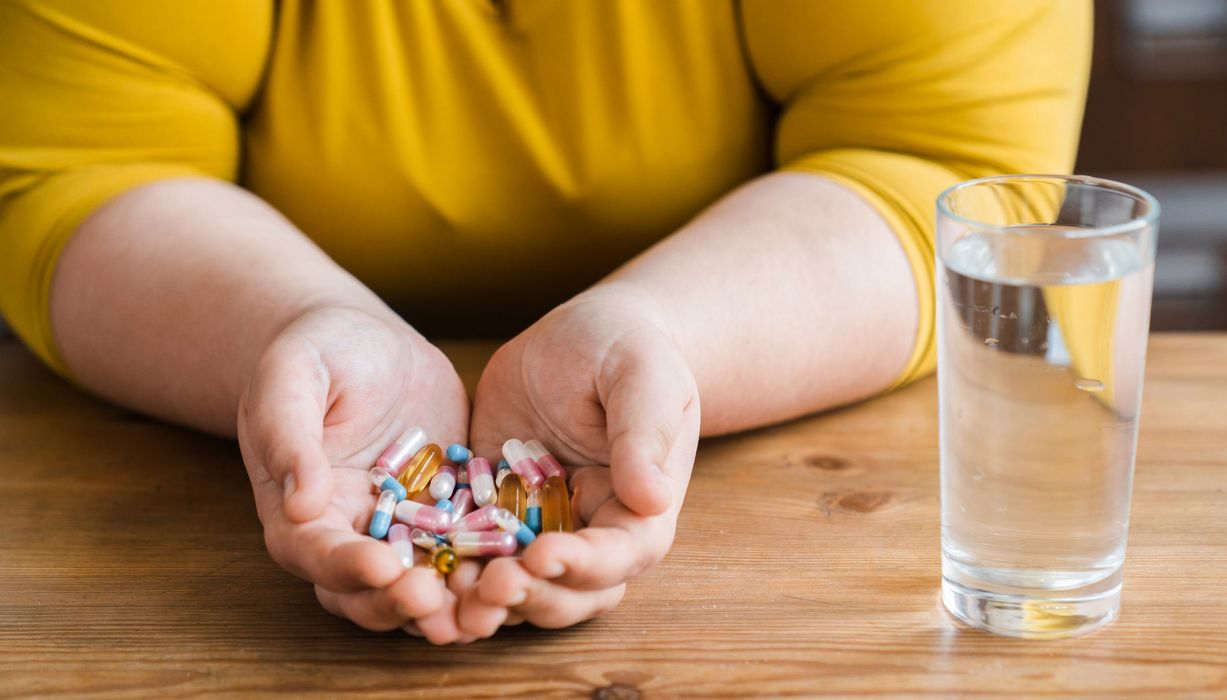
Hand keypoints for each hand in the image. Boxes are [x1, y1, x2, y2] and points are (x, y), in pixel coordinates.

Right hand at [236, 304, 472, 642]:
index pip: (317, 554)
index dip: (348, 568)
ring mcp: (404, 529)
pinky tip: (522, 570)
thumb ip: (287, 437)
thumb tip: (300, 504)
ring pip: (423, 583)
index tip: (383, 568)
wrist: (368, 340)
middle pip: (368, 591)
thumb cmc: (316, 352)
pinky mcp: (451, 512)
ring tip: (486, 612)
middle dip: (402, 604)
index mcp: (299, 512)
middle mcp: (351, 534)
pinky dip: (491, 566)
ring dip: (452, 605)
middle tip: (440, 606)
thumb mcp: (291, 378)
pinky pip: (470, 547)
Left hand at [461, 283, 700, 635]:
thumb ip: (644, 434)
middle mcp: (589, 531)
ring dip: (485, 601)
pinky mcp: (491, 509)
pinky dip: (447, 565)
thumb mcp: (644, 377)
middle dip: (530, 597)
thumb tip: (653, 498)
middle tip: (489, 586)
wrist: (583, 334)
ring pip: (517, 586)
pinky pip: (469, 549)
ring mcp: (538, 525)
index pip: (619, 556)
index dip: (583, 566)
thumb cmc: (627, 348)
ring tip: (446, 597)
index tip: (542, 554)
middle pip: (568, 592)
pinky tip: (415, 565)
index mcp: (638, 509)